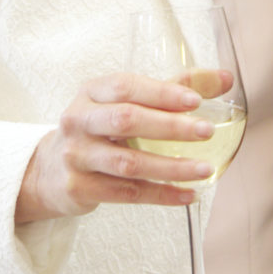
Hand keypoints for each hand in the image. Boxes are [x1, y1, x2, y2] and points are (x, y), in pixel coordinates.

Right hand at [15, 71, 228, 224]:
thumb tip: (224, 79)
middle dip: (170, 127)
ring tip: (205, 169)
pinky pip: (127, 194)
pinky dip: (161, 194)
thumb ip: (172, 89)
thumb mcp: (124, 103)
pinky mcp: (78, 188)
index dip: (161, 93)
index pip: (126, 86)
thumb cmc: (99, 129)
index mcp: (91, 93)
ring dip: (171, 167)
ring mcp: (76, 156)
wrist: (48, 170)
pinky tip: (187, 194)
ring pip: (129, 163)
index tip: (196, 100)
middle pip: (126, 121)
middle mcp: (79, 121)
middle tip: (207, 132)